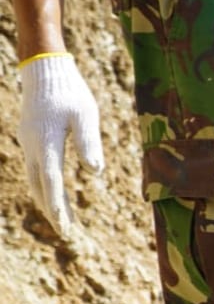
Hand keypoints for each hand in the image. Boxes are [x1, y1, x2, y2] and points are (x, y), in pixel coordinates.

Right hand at [19, 54, 104, 238]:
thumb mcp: (86, 115)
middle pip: (42, 185)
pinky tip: (52, 192)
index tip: (64, 226)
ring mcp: (28, 141)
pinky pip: (35, 167)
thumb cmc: (70, 91)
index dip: (58, 205)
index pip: (52, 181)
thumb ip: (88, 142)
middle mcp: (33, 145)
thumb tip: (95, 171)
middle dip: (53, 209)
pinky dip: (43, 184)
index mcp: (46, 142)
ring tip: (60, 218)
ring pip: (36, 178)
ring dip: (47, 199)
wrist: (45, 70)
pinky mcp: (30, 137)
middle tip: (65, 233)